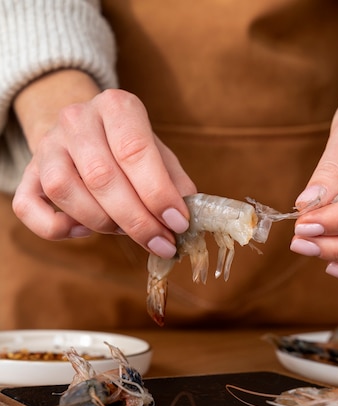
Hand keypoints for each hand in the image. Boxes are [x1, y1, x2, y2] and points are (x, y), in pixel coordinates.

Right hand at [12, 71, 195, 257]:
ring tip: (125, 230)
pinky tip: (83, 230)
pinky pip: (28, 207)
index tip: (178, 224)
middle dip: (137, 220)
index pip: (134, 150)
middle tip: (161, 244)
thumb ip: (175, 183)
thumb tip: (186, 218)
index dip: (158, 193)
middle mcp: (77, 119)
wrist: (85, 134)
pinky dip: (57, 228)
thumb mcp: (159, 156)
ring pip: (64, 191)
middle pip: (101, 176)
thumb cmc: (129, 149)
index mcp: (116, 106)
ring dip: (101, 223)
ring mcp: (47, 146)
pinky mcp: (27, 173)